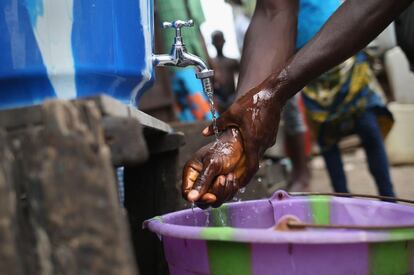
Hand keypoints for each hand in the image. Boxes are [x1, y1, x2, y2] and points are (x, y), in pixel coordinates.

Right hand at [182, 128, 246, 207]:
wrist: (244, 147)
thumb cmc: (225, 149)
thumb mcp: (211, 164)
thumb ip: (201, 182)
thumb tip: (190, 198)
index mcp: (192, 172)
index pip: (187, 193)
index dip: (198, 198)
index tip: (211, 196)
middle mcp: (200, 180)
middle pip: (201, 200)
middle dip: (215, 192)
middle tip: (222, 178)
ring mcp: (212, 185)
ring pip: (215, 201)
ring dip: (224, 190)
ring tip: (229, 175)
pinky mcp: (223, 188)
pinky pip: (225, 198)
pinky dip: (231, 189)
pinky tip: (233, 177)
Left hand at [183, 75, 285, 206]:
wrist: (273, 93)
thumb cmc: (253, 102)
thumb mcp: (232, 112)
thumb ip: (218, 124)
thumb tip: (204, 133)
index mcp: (253, 141)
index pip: (251, 168)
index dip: (244, 178)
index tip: (237, 185)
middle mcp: (262, 143)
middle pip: (254, 164)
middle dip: (244, 172)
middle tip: (233, 178)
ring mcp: (269, 140)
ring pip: (258, 155)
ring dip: (248, 160)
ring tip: (238, 163)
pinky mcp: (271, 135)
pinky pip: (262, 147)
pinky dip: (254, 150)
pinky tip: (247, 146)